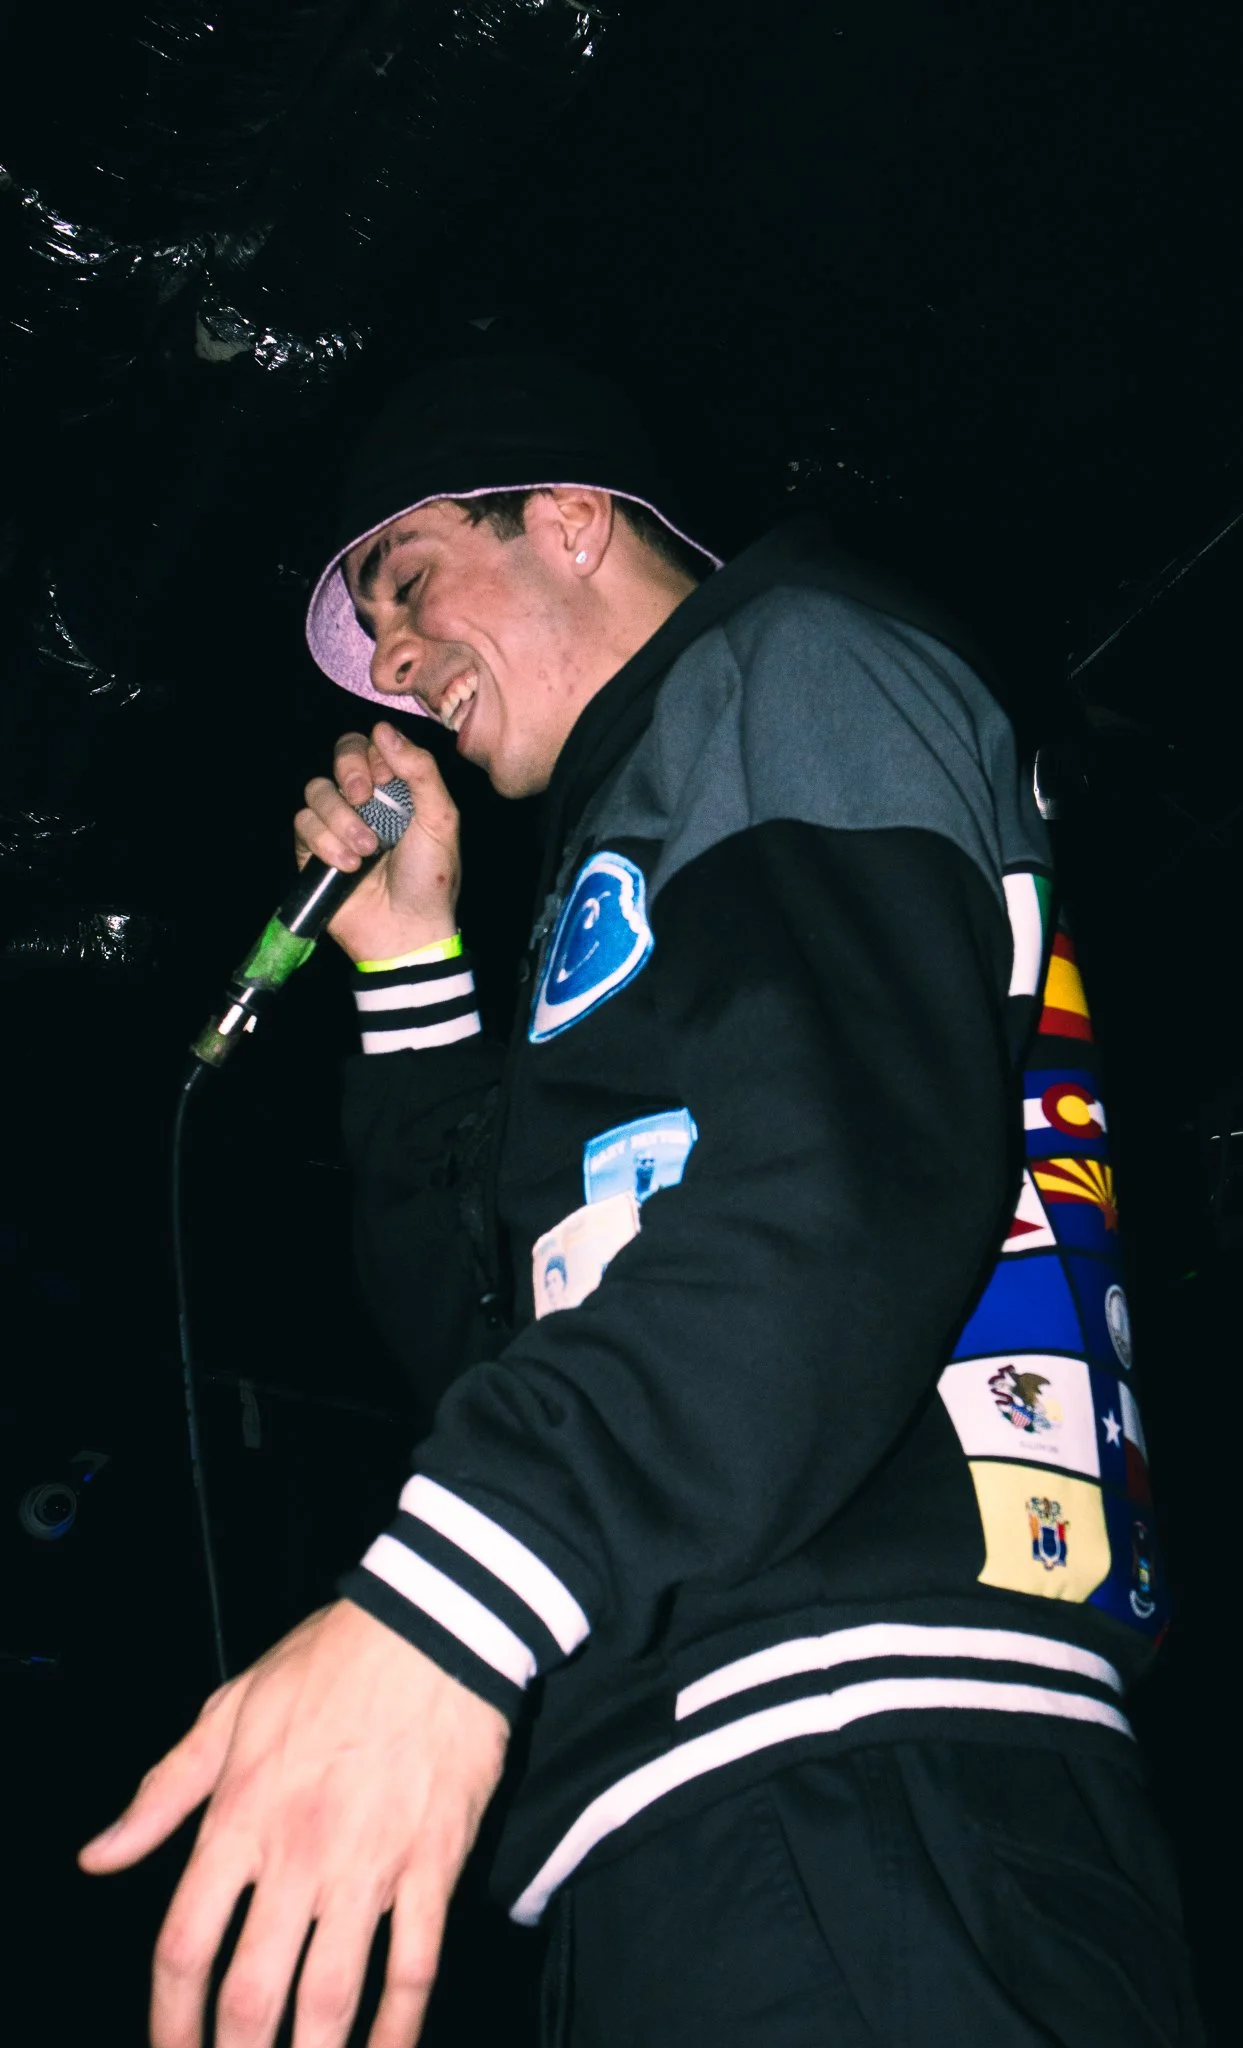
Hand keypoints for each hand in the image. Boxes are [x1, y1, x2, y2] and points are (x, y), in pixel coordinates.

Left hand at [78, 1601, 508, 2047]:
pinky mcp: (433, 1863)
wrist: (431, 1624)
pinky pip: (415, 1966)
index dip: (168, 2022)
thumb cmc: (329, 1662)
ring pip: (332, 1996)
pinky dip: (399, 2027)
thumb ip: (162, 1792)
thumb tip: (99, 1856)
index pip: (184, 1946)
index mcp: (239, 1817)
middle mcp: (298, 1853)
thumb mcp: (229, 1710)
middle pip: (253, 1994)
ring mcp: (369, 1864)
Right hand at [294, 723, 461, 963]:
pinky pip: (303, 824)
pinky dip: (325, 843)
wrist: (406, 931)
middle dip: (350, 772)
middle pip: (339, 757)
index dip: (372, 755)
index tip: (387, 780)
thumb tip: (383, 728)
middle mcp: (364, 802)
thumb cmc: (430, 878)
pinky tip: (348, 866)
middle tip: (366, 799)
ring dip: (341, 819)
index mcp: (397, 789)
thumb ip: (420, 771)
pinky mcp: (312, 851)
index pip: (370, 746)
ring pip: (317, 791)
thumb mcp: (440, 820)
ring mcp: (336, 825)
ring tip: (366, 850)